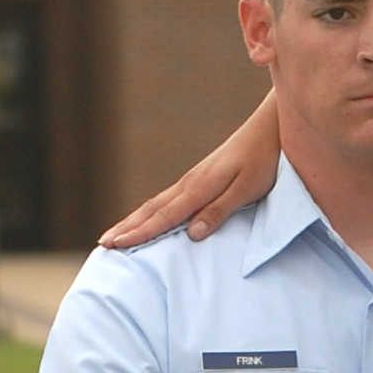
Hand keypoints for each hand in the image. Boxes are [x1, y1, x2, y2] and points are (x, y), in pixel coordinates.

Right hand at [100, 124, 276, 249]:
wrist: (270, 128)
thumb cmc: (265, 160)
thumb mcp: (247, 189)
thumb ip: (219, 211)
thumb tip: (191, 234)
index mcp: (199, 188)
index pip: (163, 216)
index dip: (139, 233)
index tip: (115, 245)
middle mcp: (190, 183)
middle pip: (152, 209)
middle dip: (127, 227)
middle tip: (102, 243)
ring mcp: (194, 180)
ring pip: (157, 203)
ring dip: (134, 219)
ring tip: (116, 233)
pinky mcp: (201, 179)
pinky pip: (168, 199)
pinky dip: (151, 212)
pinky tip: (148, 217)